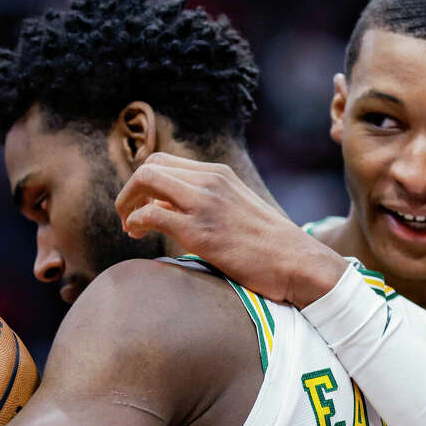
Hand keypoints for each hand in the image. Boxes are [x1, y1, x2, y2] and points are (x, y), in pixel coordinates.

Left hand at [115, 153, 347, 306]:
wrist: (297, 263)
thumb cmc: (268, 246)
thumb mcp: (236, 209)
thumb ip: (204, 203)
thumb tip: (164, 209)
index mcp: (219, 174)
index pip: (163, 162)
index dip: (143, 183)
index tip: (141, 206)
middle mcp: (210, 181)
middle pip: (149, 167)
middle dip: (130, 191)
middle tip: (128, 217)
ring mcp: (204, 204)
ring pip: (145, 180)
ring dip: (127, 204)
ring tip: (130, 228)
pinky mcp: (200, 231)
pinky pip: (151, 215)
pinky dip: (136, 223)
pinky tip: (139, 236)